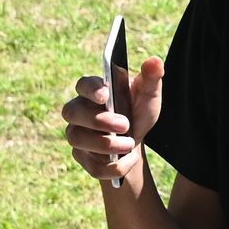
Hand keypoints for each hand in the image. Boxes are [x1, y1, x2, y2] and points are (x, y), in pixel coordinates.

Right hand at [61, 57, 163, 184]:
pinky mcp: (83, 157)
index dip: (90, 89)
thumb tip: (155, 61)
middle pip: (73, 112)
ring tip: (129, 143)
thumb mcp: (149, 96)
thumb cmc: (138, 111)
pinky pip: (91, 166)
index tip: (104, 95)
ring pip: (77, 140)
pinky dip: (112, 166)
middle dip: (98, 120)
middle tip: (124, 125)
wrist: (136, 139)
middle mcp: (78, 111)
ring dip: (105, 144)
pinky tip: (129, 159)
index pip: (82, 85)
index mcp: (93, 91)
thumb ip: (151, 79)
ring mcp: (77, 135)